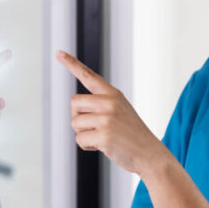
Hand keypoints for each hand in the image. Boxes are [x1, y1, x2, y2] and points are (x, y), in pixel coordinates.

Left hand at [57, 50, 165, 174]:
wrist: (150, 154)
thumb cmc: (132, 135)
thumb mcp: (120, 111)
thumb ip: (101, 104)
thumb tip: (76, 108)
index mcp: (113, 94)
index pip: (89, 75)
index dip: (72, 64)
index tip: (59, 53)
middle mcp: (110, 102)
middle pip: (74, 102)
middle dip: (79, 117)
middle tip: (96, 126)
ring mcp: (107, 118)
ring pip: (75, 122)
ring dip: (84, 133)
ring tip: (103, 137)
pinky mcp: (104, 135)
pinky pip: (79, 139)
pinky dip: (87, 145)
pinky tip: (102, 146)